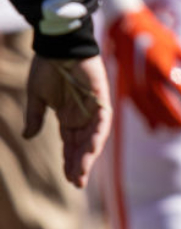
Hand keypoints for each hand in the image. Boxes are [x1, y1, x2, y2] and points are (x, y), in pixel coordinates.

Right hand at [24, 55, 110, 187]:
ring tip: (82, 173)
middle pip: (83, 144)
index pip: (71, 144)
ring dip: (89, 155)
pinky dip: (98, 134)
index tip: (69, 179)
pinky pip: (103, 119)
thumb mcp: (37, 96)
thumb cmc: (48, 67)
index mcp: (68, 115)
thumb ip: (36, 116)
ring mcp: (94, 106)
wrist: (59, 45)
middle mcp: (83, 114)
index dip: (70, 161)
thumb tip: (29, 136)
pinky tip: (92, 149)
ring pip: (94, 136)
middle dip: (80, 164)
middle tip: (78, 184)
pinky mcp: (102, 96)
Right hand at [108, 7, 180, 129]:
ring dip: (161, 120)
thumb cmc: (156, 35)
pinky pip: (135, 105)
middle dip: (176, 117)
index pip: (180, 90)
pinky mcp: (125, 84)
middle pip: (164, 103)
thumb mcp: (177, 45)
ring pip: (149, 107)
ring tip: (172, 130)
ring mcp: (135, 81)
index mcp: (164, 65)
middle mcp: (148, 76)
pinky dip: (144, 117)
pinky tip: (153, 127)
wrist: (126, 26)